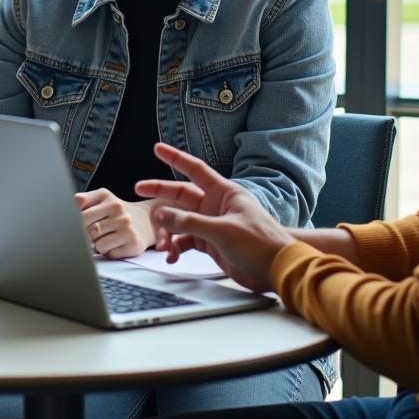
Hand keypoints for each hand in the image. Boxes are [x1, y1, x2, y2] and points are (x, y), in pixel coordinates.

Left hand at [76, 189, 158, 258]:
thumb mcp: (100, 200)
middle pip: (86, 228)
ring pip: (97, 244)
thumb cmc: (116, 213)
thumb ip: (82, 202)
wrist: (147, 221)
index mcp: (105, 196)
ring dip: (97, 245)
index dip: (72, 219)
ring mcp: (127, 225)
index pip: (78, 207)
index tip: (72, 224)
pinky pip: (110, 253)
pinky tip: (116, 244)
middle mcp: (117, 208)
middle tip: (90, 235)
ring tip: (105, 238)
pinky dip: (109, 252)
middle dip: (84, 235)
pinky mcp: (134, 242)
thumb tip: (66, 207)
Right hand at [136, 143, 295, 293]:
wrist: (278, 269)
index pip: (195, 169)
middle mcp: (215, 206)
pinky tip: (171, 256)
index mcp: (224, 193)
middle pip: (181, 194)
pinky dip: (176, 247)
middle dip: (160, 193)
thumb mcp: (223, 230)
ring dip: (168, 230)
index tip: (158, 148)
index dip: (175, 158)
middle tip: (139, 189)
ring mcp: (212, 224)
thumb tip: (162, 216)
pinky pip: (186, 240)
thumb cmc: (261, 243)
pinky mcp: (211, 243)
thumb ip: (190, 223)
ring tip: (162, 243)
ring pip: (180, 220)